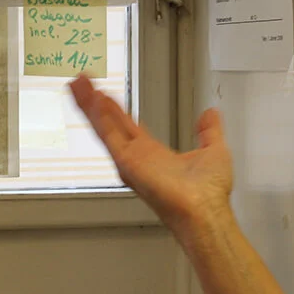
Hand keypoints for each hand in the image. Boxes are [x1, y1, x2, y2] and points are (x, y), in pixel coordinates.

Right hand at [69, 74, 233, 236]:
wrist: (206, 211)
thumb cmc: (209, 194)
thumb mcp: (213, 150)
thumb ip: (209, 130)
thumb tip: (210, 115)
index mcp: (152, 154)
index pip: (126, 125)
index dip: (114, 109)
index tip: (103, 95)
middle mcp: (137, 158)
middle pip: (108, 123)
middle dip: (93, 101)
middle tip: (82, 82)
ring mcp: (130, 161)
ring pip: (104, 127)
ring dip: (89, 105)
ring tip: (79, 85)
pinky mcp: (128, 163)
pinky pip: (110, 137)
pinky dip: (100, 118)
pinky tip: (92, 102)